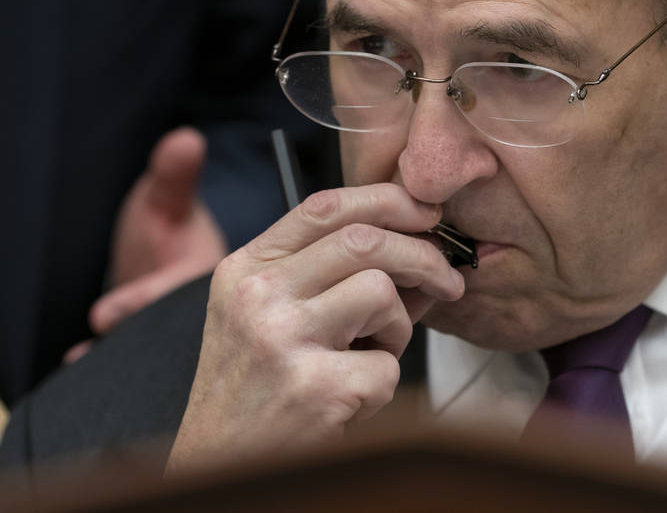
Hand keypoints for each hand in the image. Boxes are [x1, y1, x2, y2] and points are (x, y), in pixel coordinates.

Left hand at [64, 127, 227, 362]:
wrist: (155, 262)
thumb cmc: (167, 227)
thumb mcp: (168, 197)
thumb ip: (174, 174)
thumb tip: (185, 140)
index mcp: (208, 275)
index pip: (181, 294)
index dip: (144, 302)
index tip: (105, 312)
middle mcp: (195, 312)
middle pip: (167, 333)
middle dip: (131, 337)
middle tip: (92, 336)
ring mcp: (170, 334)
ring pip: (147, 351)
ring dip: (116, 355)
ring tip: (83, 357)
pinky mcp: (149, 349)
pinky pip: (130, 363)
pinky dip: (103, 362)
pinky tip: (77, 359)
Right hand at [164, 184, 464, 474]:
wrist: (220, 465)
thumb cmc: (255, 391)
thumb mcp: (273, 316)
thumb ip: (335, 277)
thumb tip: (421, 253)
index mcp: (246, 269)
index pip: (324, 207)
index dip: (387, 201)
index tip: (426, 215)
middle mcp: (258, 295)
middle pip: (364, 240)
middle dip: (423, 256)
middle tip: (447, 281)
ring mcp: (282, 338)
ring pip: (380, 293)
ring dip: (397, 327)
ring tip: (371, 355)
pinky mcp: (313, 387)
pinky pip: (386, 365)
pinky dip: (383, 383)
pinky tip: (352, 399)